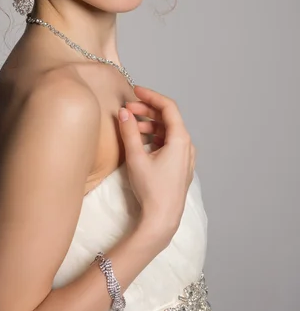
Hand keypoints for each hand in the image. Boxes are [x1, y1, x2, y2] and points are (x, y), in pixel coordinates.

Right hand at [118, 85, 195, 245]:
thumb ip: (129, 132)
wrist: (162, 218)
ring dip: (149, 124)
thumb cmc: (151, 189)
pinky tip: (139, 140)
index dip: (151, 96)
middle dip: (147, 111)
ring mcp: (185, 156)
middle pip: (168, 118)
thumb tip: (123, 113)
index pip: (168, 107)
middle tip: (127, 109)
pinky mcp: (180, 165)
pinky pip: (168, 142)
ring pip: (167, 131)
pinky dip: (154, 136)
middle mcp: (187, 145)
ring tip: (130, 126)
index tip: (135, 91)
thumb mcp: (136, 158)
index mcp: (180, 139)